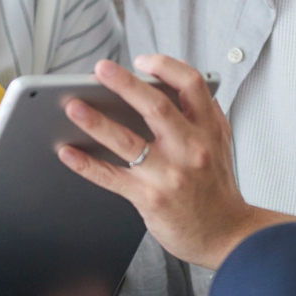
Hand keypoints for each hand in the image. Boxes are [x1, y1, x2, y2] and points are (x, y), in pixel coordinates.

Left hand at [58, 55, 272, 271]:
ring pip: (127, 141)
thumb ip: (202, 111)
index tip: (141, 59)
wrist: (227, 235)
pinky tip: (68, 152)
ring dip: (96, 122)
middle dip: (125, 84)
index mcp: (207, 129)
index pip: (191, 84)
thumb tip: (175, 77)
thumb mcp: (220, 142)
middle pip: (155, 107)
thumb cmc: (217, 187)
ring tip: (73, 106)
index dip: (165, 66)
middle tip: (100, 69)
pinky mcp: (150, 198)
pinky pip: (112, 177)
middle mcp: (190, 148)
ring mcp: (169, 174)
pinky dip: (87, 164)